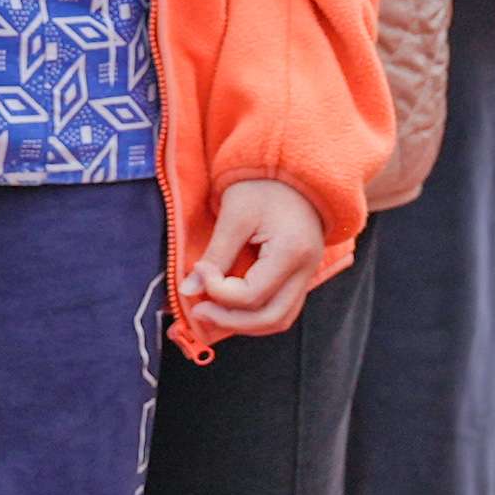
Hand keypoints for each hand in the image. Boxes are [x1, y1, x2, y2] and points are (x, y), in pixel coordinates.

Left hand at [181, 179, 325, 339]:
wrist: (295, 171)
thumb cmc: (264, 185)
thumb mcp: (235, 214)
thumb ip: (215, 255)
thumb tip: (188, 290)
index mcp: (291, 252)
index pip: (252, 294)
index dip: (218, 290)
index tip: (199, 269)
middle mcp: (306, 270)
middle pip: (272, 318)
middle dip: (231, 321)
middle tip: (199, 309)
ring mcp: (307, 275)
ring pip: (279, 319)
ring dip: (244, 323)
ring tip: (212, 312)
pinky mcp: (301, 276)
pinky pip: (281, 308)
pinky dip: (255, 314)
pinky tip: (231, 306)